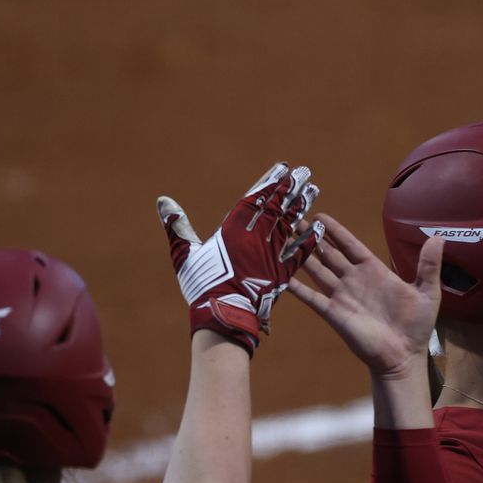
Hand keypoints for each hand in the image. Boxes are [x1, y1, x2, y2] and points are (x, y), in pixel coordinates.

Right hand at [158, 163, 322, 354]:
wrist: (222, 314)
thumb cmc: (200, 284)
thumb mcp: (183, 253)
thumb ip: (177, 226)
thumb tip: (163, 201)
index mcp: (233, 230)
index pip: (254, 199)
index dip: (269, 182)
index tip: (282, 168)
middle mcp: (256, 237)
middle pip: (276, 207)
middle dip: (290, 188)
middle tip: (305, 172)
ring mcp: (271, 254)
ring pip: (290, 224)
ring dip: (302, 206)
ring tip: (313, 189)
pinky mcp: (282, 273)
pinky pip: (299, 253)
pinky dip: (309, 239)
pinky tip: (319, 227)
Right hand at [288, 214, 443, 379]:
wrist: (403, 357)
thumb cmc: (416, 326)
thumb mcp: (427, 292)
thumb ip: (429, 265)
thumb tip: (439, 238)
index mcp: (373, 270)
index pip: (350, 245)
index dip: (335, 231)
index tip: (320, 216)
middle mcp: (354, 280)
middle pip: (328, 254)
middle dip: (312, 238)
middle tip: (295, 221)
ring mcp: (342, 296)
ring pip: (317, 270)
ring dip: (302, 256)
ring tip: (285, 240)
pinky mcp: (334, 314)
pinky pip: (312, 297)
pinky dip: (297, 287)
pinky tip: (283, 276)